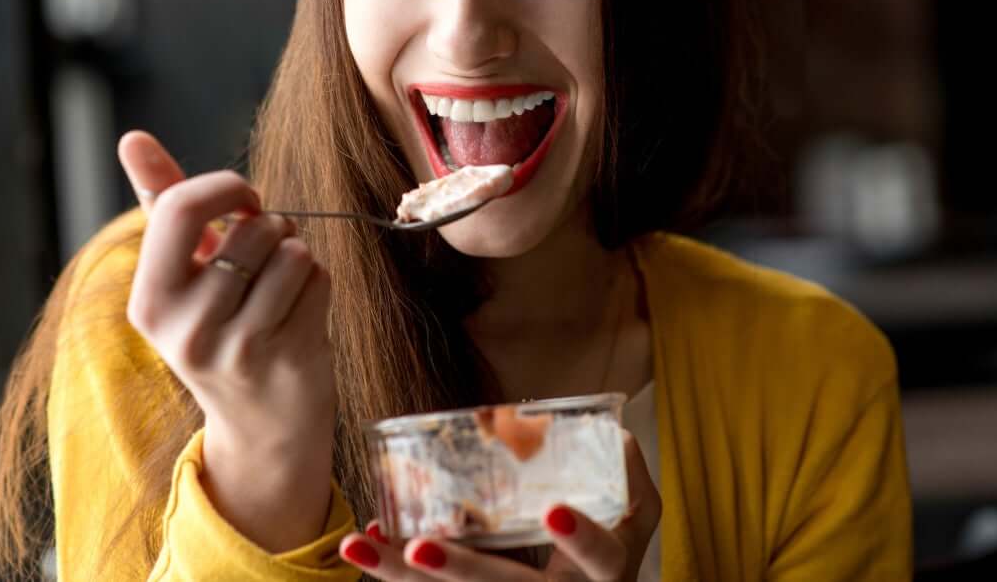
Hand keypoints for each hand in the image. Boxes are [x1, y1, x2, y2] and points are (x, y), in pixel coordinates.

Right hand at [117, 130, 336, 551]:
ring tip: (282, 284)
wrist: (262, 425)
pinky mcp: (287, 358)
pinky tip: (301, 311)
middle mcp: (184, 329)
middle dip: (273, 225)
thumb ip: (161, 202)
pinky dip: (319, 283)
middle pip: (251, 228)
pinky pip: (318, 279)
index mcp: (149, 301)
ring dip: (298, 254)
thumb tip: (131, 137)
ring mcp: (237, 348)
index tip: (245, 201)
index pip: (181, 208)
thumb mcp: (181, 273)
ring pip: (292, 251)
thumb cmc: (221, 328)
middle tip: (267, 254)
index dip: (227, 188)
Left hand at [339, 431, 660, 580]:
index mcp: (604, 575)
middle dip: (461, 573)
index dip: (581, 540)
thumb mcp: (636, 512)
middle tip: (419, 549)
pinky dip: (395, 571)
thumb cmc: (613, 546)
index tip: (555, 512)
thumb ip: (625, 471)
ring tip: (360, 544)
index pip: (601, 559)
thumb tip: (614, 430)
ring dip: (400, 577)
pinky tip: (369, 541)